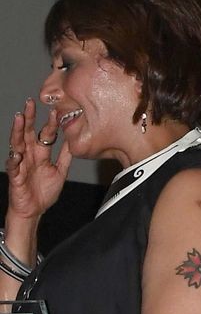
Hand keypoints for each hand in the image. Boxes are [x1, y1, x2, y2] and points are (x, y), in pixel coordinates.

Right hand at [6, 99, 71, 221]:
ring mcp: (21, 164)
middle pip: (27, 132)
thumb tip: (74, 142)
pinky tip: (17, 154)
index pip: (44, 134)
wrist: (34, 211)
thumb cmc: (43, 192)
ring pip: (17, 144)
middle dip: (28, 117)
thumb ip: (65, 157)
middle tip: (30, 103)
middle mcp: (29, 155)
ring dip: (17, 131)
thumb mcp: (59, 172)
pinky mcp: (15, 176)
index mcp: (40, 153)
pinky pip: (13, 166)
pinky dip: (14, 160)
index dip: (50, 123)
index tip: (56, 110)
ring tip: (19, 119)